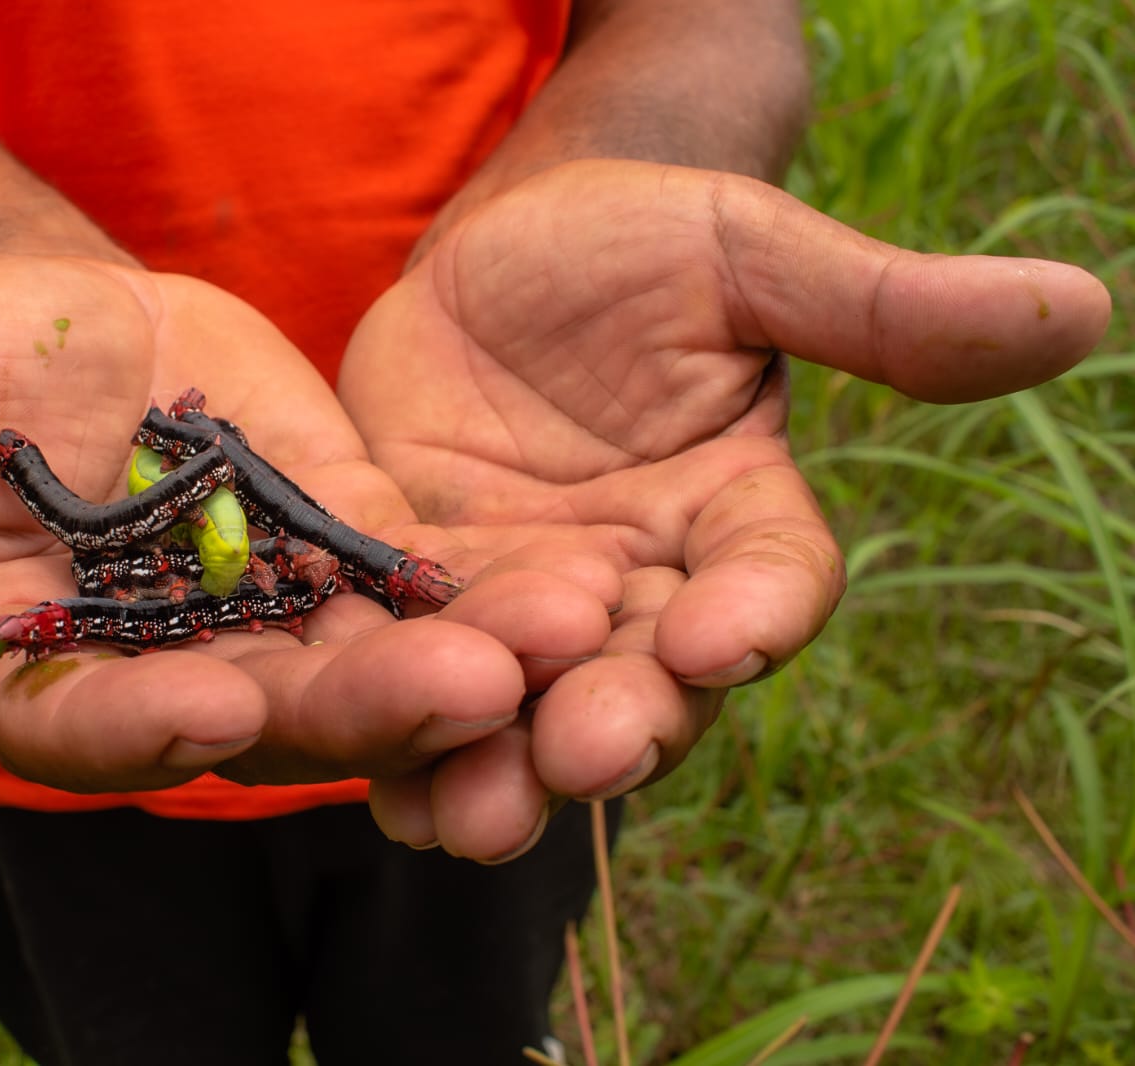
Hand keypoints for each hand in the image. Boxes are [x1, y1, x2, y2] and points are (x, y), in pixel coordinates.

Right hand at [0, 254, 617, 809]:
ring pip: (370, 665)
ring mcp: (279, 626)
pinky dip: (495, 593)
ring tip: (554, 638)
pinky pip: (431, 588)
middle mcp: (175, 670)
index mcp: (51, 665)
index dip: (138, 723)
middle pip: (263, 712)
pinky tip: (577, 580)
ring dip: (461, 663)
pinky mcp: (358, 564)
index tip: (205, 706)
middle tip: (452, 690)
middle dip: (352, 706)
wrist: (83, 322)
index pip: (89, 724)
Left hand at [341, 160, 1110, 856]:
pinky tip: (380, 783)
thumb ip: (877, 306)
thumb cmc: (636, 241)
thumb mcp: (746, 255)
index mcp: (734, 516)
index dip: (756, 612)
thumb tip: (1076, 307)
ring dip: (500, 764)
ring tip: (467, 814)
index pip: (769, 581)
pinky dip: (400, 729)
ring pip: (524, 704)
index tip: (724, 636)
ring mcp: (528, 602)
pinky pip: (416, 671)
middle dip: (616, 720)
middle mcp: (642, 585)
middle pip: (645, 681)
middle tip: (584, 752)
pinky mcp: (423, 596)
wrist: (495, 249)